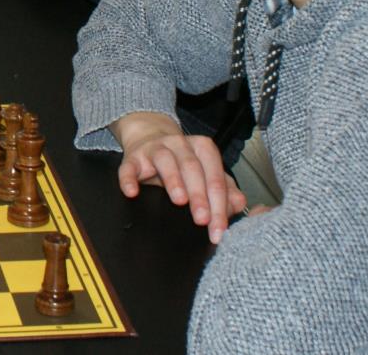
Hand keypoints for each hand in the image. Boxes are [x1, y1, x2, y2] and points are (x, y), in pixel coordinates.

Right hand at [112, 112, 245, 243]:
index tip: (219, 227)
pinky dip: (129, 179)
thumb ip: (224, 189)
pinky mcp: (132, 157)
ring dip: (173, 180)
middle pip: (192, 168)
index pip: (215, 176)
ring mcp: (155, 149)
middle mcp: (180, 145)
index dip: (219, 203)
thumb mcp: (205, 172)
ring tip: (180, 201)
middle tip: (203, 219)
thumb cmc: (181, 162)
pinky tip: (132, 192)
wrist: (149, 138)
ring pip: (165, 160)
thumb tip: (238, 203)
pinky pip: (129, 167)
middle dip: (200, 195)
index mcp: (203, 149)